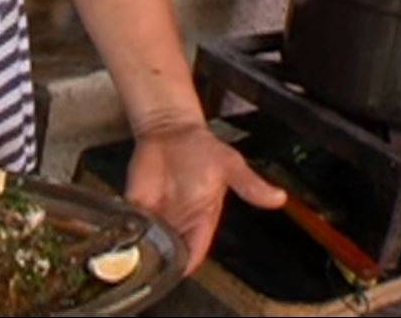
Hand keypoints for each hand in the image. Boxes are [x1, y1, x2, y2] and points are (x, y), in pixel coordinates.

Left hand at [124, 120, 286, 274]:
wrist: (171, 128)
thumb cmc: (202, 147)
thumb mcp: (230, 166)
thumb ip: (249, 185)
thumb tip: (279, 198)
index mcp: (202, 219)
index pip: (194, 250)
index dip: (185, 263)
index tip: (176, 273)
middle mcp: (178, 220)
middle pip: (168, 251)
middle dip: (160, 260)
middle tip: (149, 266)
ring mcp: (156, 212)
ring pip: (148, 241)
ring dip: (141, 247)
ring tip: (133, 254)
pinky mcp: (136, 201)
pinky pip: (130, 224)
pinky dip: (124, 230)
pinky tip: (121, 236)